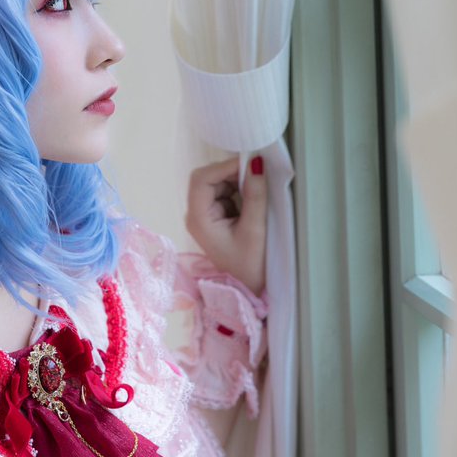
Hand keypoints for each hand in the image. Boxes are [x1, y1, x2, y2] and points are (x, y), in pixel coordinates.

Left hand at [185, 155, 267, 295]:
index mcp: (199, 219)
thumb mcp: (256, 229)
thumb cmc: (251, 267)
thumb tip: (257, 163)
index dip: (224, 167)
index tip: (250, 164)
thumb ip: (255, 195)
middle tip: (258, 174)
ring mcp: (207, 215)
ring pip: (218, 183)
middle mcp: (197, 214)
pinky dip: (240, 189)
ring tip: (259, 187)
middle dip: (232, 173)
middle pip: (208, 178)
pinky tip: (255, 196)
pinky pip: (226, 192)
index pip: (201, 179)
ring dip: (238, 180)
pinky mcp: (218, 216)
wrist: (251, 293)